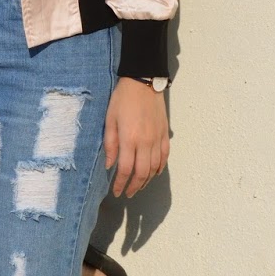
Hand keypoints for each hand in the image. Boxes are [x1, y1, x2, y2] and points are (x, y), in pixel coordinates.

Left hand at [104, 78, 169, 197]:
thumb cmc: (122, 99)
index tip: (116, 191)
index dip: (120, 183)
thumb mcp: (110, 120)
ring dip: (146, 180)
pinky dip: (159, 168)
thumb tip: (109, 165)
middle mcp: (146, 142)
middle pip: (142, 173)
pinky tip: (154, 172)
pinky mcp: (164, 134)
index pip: (126, 169)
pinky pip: (164, 156)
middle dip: (134, 186)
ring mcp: (157, 139)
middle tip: (127, 193)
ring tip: (138, 185)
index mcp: (130, 139)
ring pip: (154, 168)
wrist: (143, 82)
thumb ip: (110, 144)